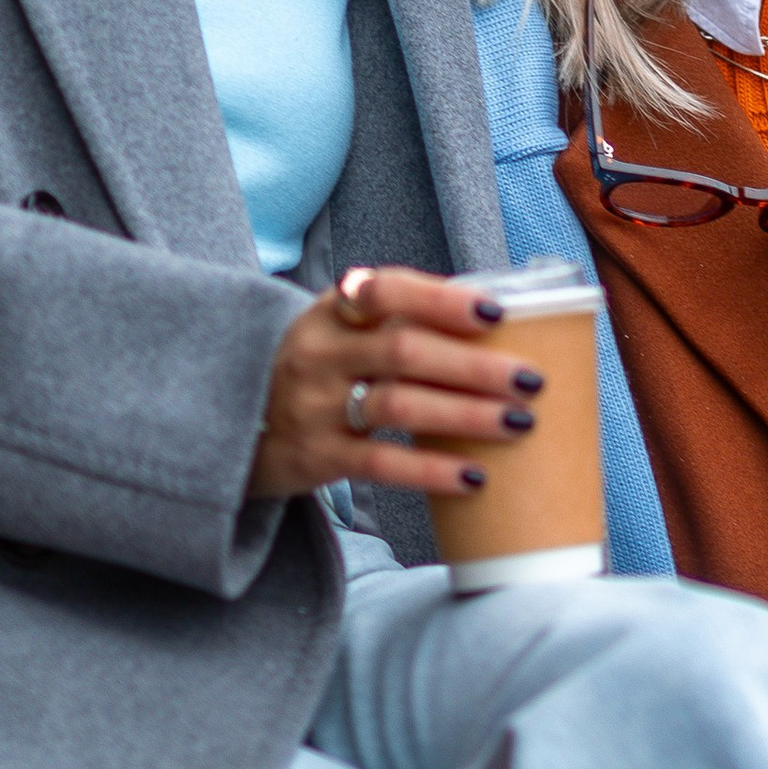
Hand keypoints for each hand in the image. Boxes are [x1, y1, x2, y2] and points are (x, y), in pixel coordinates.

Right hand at [250, 265, 540, 502]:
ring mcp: (314, 407)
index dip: (441, 299)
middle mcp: (319, 354)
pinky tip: (475, 477)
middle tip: (531, 379)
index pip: (384, 290)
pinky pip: (382, 465)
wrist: (236, 427)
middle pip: (405, 351)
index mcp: (333, 312)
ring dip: (466, 414)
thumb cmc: (320, 373)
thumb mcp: (341, 333)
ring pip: (398, 406)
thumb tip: (500, 327)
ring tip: (519, 422)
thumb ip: (399, 323)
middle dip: (475, 365)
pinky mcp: (316, 458)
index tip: (495, 313)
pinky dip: (432, 471)